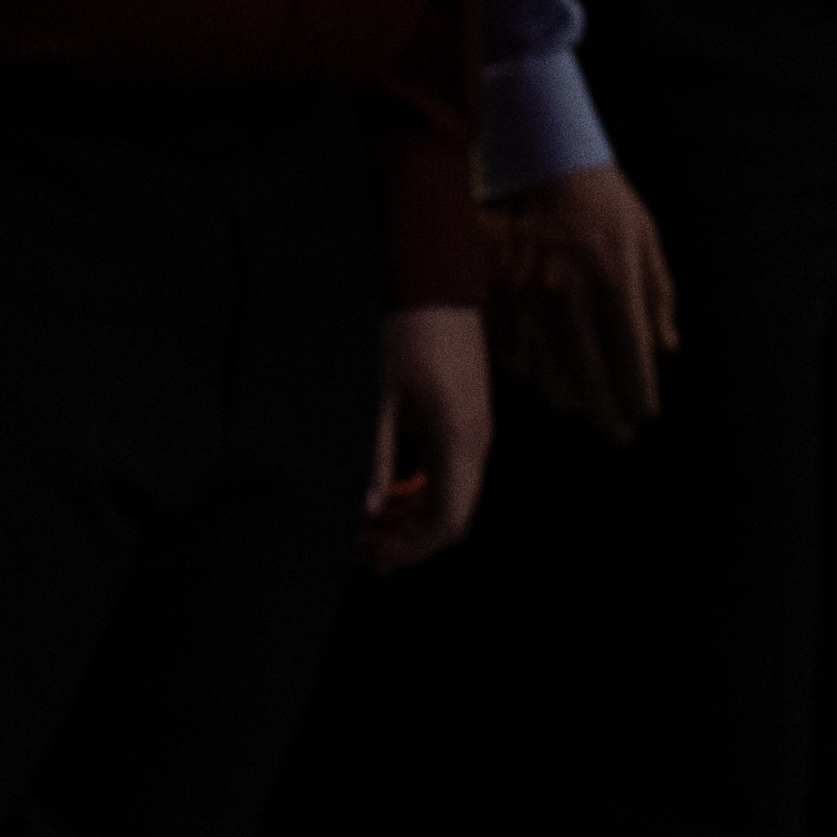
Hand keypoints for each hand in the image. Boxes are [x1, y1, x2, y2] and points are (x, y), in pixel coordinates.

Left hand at [358, 304, 490, 567]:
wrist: (435, 280)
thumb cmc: (403, 333)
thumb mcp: (377, 401)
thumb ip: (374, 461)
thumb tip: (366, 513)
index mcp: (458, 441)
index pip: (447, 522)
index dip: (410, 550)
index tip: (372, 557)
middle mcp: (476, 439)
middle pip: (452, 514)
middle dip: (407, 538)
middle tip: (360, 546)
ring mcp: (476, 425)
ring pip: (452, 493)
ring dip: (412, 515)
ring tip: (368, 522)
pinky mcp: (468, 413)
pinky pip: (451, 469)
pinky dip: (421, 490)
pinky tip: (390, 488)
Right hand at [485, 162, 680, 444]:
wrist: (536, 162)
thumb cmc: (599, 200)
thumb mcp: (645, 237)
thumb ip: (658, 297)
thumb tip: (667, 349)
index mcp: (613, 281)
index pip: (632, 360)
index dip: (640, 396)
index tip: (645, 413)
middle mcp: (569, 298)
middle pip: (590, 381)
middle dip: (608, 416)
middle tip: (619, 434)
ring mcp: (527, 301)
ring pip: (547, 377)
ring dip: (569, 400)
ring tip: (584, 408)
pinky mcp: (495, 298)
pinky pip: (512, 355)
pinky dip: (530, 374)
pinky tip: (544, 377)